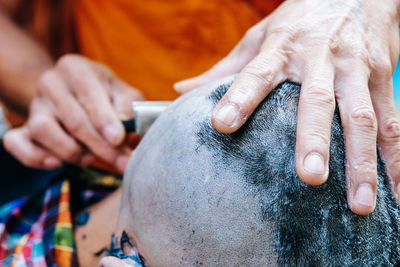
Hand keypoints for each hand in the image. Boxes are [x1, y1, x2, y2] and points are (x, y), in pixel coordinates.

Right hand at [4, 55, 143, 172]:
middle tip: (121, 162)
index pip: (89, 95)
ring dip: (71, 151)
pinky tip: (56, 163)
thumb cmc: (106, 95)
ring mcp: (35, 105)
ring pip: (43, 131)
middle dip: (99, 146)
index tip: (119, 140)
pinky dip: (35, 157)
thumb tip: (124, 129)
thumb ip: (128, 108)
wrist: (76, 94)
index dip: (105, 120)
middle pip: (72, 119)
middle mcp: (50, 83)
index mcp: (75, 68)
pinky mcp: (23, 126)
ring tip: (90, 157)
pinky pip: (17, 143)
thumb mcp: (124, 94)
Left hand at [174, 0, 399, 214]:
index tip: (222, 125)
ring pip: (363, 118)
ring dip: (363, 162)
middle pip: (318, 101)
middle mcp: (321, 59)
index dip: (240, 98)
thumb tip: (181, 89)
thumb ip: (226, 68)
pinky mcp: (383, 78)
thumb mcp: (260, 35)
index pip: (257, 73)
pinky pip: (393, 122)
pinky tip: (396, 192)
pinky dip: (396, 160)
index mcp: (282, 49)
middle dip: (315, 139)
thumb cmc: (300, 19)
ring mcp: (356, 70)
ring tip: (360, 205)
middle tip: (310, 177)